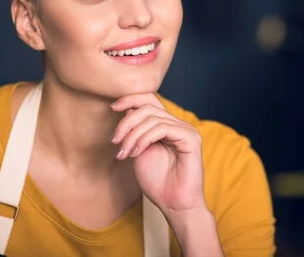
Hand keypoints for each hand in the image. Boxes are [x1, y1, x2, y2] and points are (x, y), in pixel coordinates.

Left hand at [109, 94, 205, 214]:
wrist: (173, 205)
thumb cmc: (157, 182)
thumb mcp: (138, 151)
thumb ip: (135, 131)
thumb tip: (127, 110)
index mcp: (167, 125)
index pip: (150, 100)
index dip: (130, 99)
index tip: (112, 107)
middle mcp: (178, 124)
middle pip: (148, 107)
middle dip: (126, 122)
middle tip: (115, 142)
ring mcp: (186, 130)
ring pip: (153, 117)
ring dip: (132, 135)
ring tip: (124, 153)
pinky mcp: (191, 138)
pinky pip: (163, 128)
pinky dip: (145, 139)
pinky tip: (136, 152)